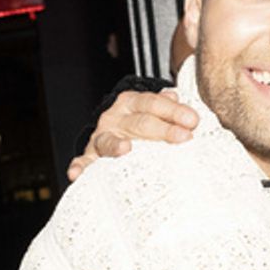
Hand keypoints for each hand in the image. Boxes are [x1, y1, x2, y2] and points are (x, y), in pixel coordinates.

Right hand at [66, 88, 198, 181]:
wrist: (113, 132)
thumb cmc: (139, 124)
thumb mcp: (151, 110)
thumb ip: (164, 106)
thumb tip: (174, 96)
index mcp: (131, 103)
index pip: (153, 103)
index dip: (173, 111)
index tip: (193, 121)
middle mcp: (115, 118)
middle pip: (139, 123)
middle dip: (162, 130)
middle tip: (184, 137)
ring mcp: (101, 138)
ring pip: (110, 142)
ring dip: (117, 146)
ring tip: (126, 149)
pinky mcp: (90, 156)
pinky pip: (84, 162)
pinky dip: (80, 167)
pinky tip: (77, 174)